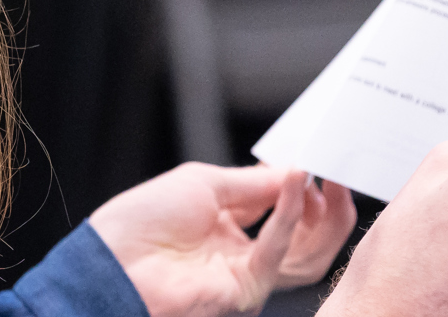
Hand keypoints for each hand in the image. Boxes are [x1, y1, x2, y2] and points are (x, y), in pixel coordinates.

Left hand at [88, 162, 357, 316]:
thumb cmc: (142, 221)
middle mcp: (242, 254)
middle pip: (306, 238)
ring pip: (308, 254)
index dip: (302, 184)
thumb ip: (254, 182)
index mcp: (229, 228)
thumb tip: (297, 170)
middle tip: (336, 171)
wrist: (111, 260)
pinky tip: (295, 182)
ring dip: (324, 214)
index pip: (282, 208)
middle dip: (328, 206)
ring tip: (324, 176)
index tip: (317, 157)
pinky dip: (291, 214)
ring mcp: (246, 275)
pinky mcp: (245, 290)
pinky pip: (278, 250)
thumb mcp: (204, 183)